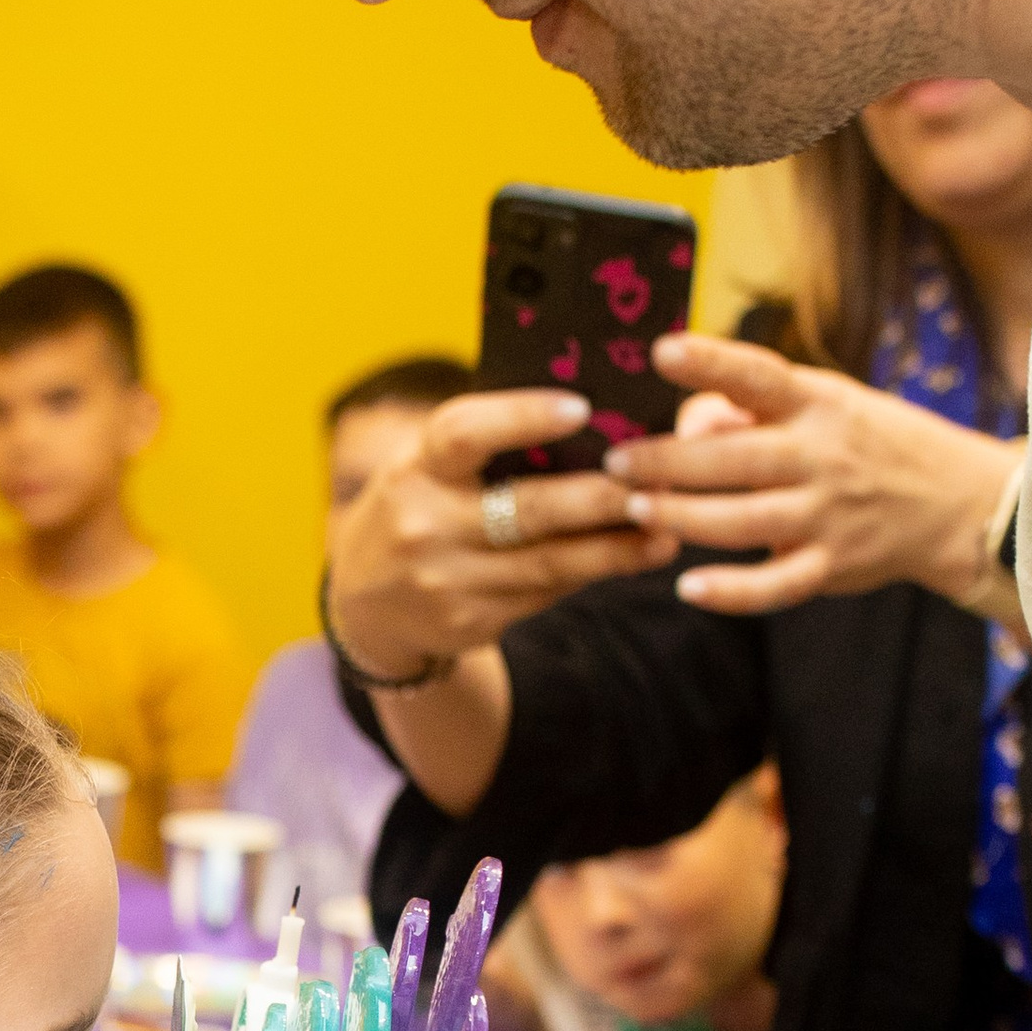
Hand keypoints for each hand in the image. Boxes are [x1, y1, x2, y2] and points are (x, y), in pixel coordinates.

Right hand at [328, 389, 678, 677]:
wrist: (364, 604)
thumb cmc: (416, 505)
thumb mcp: (426, 464)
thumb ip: (486, 440)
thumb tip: (590, 414)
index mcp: (414, 468)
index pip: (464, 434)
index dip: (522, 418)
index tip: (582, 408)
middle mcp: (423, 526)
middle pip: (526, 510)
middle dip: (599, 496)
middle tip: (658, 479)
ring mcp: (444, 582)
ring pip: (548, 562)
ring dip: (614, 546)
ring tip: (667, 527)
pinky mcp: (468, 622)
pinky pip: (543, 594)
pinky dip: (590, 572)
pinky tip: (632, 554)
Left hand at [603, 334, 1015, 617]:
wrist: (956, 501)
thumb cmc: (867, 445)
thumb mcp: (823, 408)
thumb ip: (752, 413)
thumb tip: (686, 422)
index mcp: (818, 404)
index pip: (758, 376)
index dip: (710, 362)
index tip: (660, 351)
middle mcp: (822, 456)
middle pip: (734, 458)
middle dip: (668, 461)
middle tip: (615, 461)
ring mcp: (827, 514)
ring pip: (744, 521)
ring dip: (685, 517)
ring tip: (636, 510)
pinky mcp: (832, 565)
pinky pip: (776, 585)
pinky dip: (732, 590)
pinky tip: (689, 586)